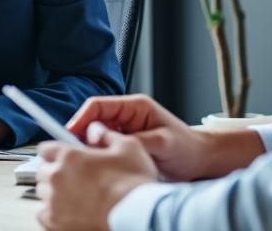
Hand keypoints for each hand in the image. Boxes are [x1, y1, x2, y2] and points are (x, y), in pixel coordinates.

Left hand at [34, 122, 156, 230]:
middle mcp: (57, 177)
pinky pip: (43, 214)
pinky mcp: (55, 223)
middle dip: (56, 174)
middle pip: (43, 172)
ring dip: (54, 193)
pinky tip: (68, 214)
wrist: (137, 216)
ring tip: (75, 198)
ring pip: (43, 193)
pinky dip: (52, 213)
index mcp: (70, 156)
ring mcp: (54, 201)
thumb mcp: (128, 148)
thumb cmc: (134, 184)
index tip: (63, 159)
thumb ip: (107, 136)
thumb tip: (97, 129)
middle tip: (74, 180)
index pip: (45, 150)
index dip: (55, 154)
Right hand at [65, 94, 261, 180]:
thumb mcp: (163, 143)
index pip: (98, 106)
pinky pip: (105, 149)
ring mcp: (125, 132)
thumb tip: (108, 141)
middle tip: (79, 153)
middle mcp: (127, 117)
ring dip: (91, 148)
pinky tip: (102, 166)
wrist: (201, 162)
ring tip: (92, 161)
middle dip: (83, 135)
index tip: (70, 132)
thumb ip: (136, 140)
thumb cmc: (187, 148)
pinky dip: (100, 157)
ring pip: (96, 136)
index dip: (81, 118)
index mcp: (134, 107)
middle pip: (93, 121)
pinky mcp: (125, 146)